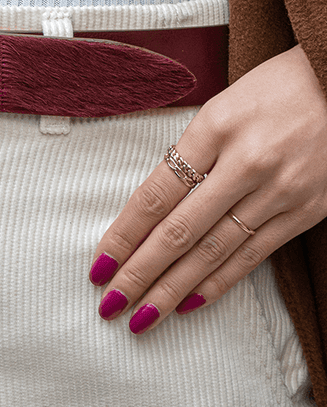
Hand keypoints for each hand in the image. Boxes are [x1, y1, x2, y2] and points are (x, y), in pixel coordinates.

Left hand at [88, 44, 326, 333]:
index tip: (99, 263)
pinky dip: (219, 282)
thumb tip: (151, 209)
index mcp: (214, 129)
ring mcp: (280, 190)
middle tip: (110, 303)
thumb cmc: (273, 91)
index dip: (124, 235)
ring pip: (214, 251)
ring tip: (142, 315)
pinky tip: (190, 303)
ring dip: (173, 288)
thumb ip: (188, 155)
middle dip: (140, 272)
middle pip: (180, 230)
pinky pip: (254, 256)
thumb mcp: (220, 108)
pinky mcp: (307, 211)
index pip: (156, 195)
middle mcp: (246, 163)